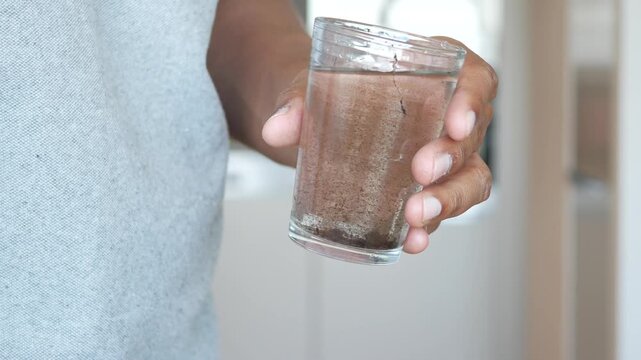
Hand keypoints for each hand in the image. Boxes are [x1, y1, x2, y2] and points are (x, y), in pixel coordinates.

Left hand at [262, 38, 497, 253]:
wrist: (311, 122)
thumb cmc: (323, 93)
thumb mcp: (307, 87)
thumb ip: (295, 102)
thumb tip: (276, 129)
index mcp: (432, 73)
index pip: (474, 78)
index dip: (474, 99)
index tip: (456, 122)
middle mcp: (445, 116)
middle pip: (471, 136)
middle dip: (454, 158)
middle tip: (423, 172)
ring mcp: (440, 156)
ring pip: (468, 179)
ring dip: (449, 200)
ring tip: (417, 218)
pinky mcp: (425, 189)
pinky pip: (440, 208)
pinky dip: (429, 227)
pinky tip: (412, 241)